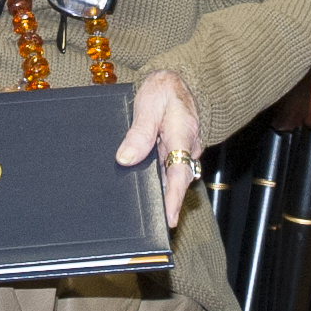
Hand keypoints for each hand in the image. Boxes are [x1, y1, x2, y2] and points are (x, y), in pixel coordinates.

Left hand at [111, 66, 203, 214]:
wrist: (176, 81)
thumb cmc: (163, 91)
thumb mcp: (150, 103)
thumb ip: (139, 131)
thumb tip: (125, 158)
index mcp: (182, 135)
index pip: (179, 171)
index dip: (174, 196)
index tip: (169, 218)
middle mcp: (186, 148)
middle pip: (176, 181)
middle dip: (167, 204)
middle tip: (153, 228)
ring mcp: (180, 152)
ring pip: (170, 178)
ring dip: (160, 195)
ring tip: (144, 219)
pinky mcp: (172, 154)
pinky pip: (165, 172)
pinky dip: (155, 184)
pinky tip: (139, 194)